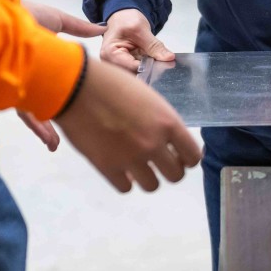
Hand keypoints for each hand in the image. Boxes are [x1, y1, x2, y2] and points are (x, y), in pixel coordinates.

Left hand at [16, 0, 98, 152]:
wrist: (2, 12)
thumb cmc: (27, 15)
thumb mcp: (57, 20)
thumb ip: (78, 28)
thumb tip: (100, 29)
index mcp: (39, 65)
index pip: (53, 88)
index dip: (65, 100)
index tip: (80, 112)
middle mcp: (27, 78)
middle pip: (41, 105)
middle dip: (50, 124)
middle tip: (61, 141)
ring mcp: (17, 85)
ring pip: (30, 113)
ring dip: (43, 129)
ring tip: (55, 144)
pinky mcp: (7, 90)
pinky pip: (22, 112)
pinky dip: (34, 124)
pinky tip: (45, 137)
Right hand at [55, 59, 200, 192]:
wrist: (76, 86)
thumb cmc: (111, 82)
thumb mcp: (147, 97)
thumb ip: (161, 121)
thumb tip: (167, 139)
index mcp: (167, 123)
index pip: (193, 156)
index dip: (187, 158)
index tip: (179, 155)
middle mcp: (153, 144)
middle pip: (176, 175)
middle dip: (169, 169)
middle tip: (158, 160)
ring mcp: (130, 159)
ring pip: (152, 186)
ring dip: (147, 176)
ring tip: (136, 164)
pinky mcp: (107, 168)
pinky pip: (126, 187)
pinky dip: (124, 179)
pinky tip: (119, 166)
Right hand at [100, 8, 173, 71]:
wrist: (123, 15)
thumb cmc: (125, 19)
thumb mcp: (141, 29)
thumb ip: (154, 45)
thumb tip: (168, 58)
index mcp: (109, 53)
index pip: (130, 67)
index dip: (147, 67)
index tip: (163, 64)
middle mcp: (111, 62)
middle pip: (132, 72)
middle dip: (149, 68)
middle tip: (163, 62)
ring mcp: (118, 64)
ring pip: (137, 72)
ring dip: (149, 67)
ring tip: (157, 59)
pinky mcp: (125, 65)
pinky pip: (139, 69)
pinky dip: (147, 65)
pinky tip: (152, 59)